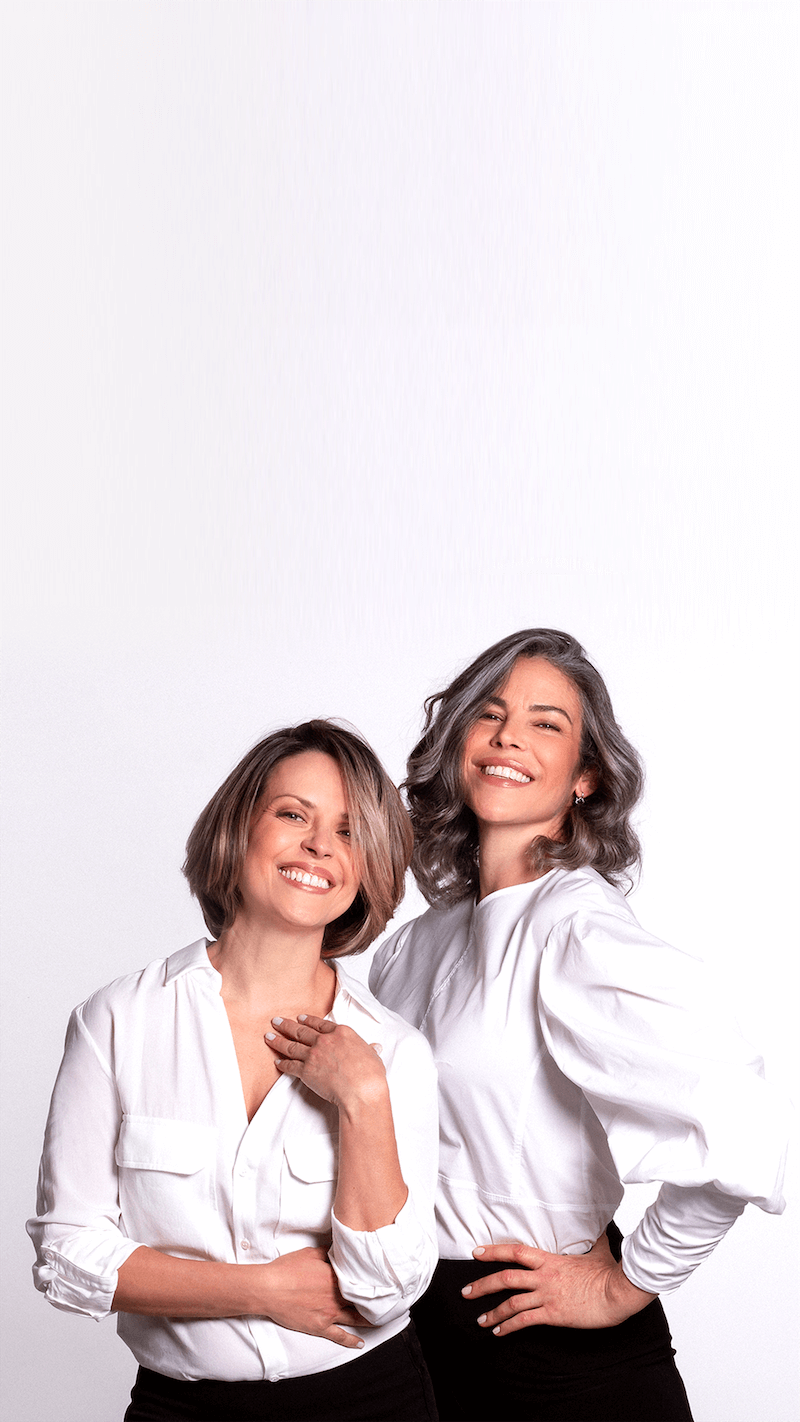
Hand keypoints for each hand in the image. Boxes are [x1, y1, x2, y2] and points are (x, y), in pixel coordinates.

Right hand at [260, 1246, 371, 1348]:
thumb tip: (340, 1249)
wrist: (270, 1288)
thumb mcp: (310, 1253)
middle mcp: (336, 1296)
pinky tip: (360, 1343)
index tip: (382, 1280)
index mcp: (335, 1276)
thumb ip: (328, 1252)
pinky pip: (339, 1336)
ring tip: (380, 1319)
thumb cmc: (287, 1269)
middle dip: (374, 1299)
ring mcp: (329, 1313)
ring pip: (354, 1317)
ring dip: (368, 1319)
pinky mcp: (319, 1326)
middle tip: (387, 1300)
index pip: (359, 1278)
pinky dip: (350, 1340)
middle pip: (361, 1298)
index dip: (371, 1280)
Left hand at [265, 1014, 386, 1111]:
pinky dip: (282, 1063)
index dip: (308, 1020)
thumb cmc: (370, 1074)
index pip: (320, 1024)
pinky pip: (290, 1065)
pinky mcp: (306, 1071)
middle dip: (286, 1025)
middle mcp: (325, 1041)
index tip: (300, 1018)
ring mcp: (314, 1054)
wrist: (361, 1090)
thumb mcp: (373, 1056)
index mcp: (341, 1033)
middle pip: (301, 1030)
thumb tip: (375, 1047)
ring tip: (268, 1036)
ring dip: (278, 1041)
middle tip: (275, 1021)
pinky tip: (276, 1061)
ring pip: (291, 1045)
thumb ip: (370, 1049)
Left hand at [462, 1233, 655, 1333]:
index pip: (515, 1251)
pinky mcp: (553, 1314)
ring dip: (493, 1312)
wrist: (617, 1292)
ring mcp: (547, 1296)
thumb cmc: (608, 1272)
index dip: (493, 1251)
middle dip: (482, 1285)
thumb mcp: (597, 1250)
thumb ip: (592, 1239)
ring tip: (479, 1320)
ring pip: (511, 1303)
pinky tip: (499, 1333)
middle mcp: (544, 1277)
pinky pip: (525, 1321)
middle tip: (465, 1291)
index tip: (476, 1252)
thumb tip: (598, 1228)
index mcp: (550, 1260)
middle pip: (505, 1278)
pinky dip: (509, 1327)